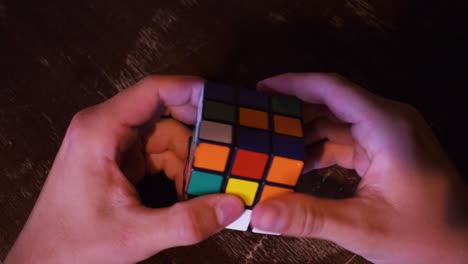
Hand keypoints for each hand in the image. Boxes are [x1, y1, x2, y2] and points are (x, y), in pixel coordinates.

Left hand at [5, 76, 243, 263]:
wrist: (44, 261)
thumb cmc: (73, 244)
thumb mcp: (135, 234)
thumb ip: (187, 221)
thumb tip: (231, 205)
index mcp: (101, 130)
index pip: (154, 90)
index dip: (191, 90)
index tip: (221, 101)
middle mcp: (105, 128)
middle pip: (165, 115)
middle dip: (196, 137)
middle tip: (222, 156)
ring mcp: (111, 143)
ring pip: (165, 137)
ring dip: (187, 160)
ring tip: (201, 187)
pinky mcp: (117, 159)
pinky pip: (157, 153)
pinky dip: (175, 170)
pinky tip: (183, 193)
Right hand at [250, 73, 467, 263]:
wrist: (464, 248)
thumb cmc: (427, 236)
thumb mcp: (362, 227)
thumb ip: (308, 217)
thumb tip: (260, 214)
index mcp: (387, 126)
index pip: (332, 88)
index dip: (293, 84)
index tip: (261, 88)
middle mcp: (387, 121)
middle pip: (330, 102)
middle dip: (292, 109)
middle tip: (257, 118)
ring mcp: (386, 135)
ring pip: (335, 121)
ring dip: (303, 131)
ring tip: (270, 142)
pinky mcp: (383, 150)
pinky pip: (343, 140)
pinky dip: (318, 148)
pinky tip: (296, 163)